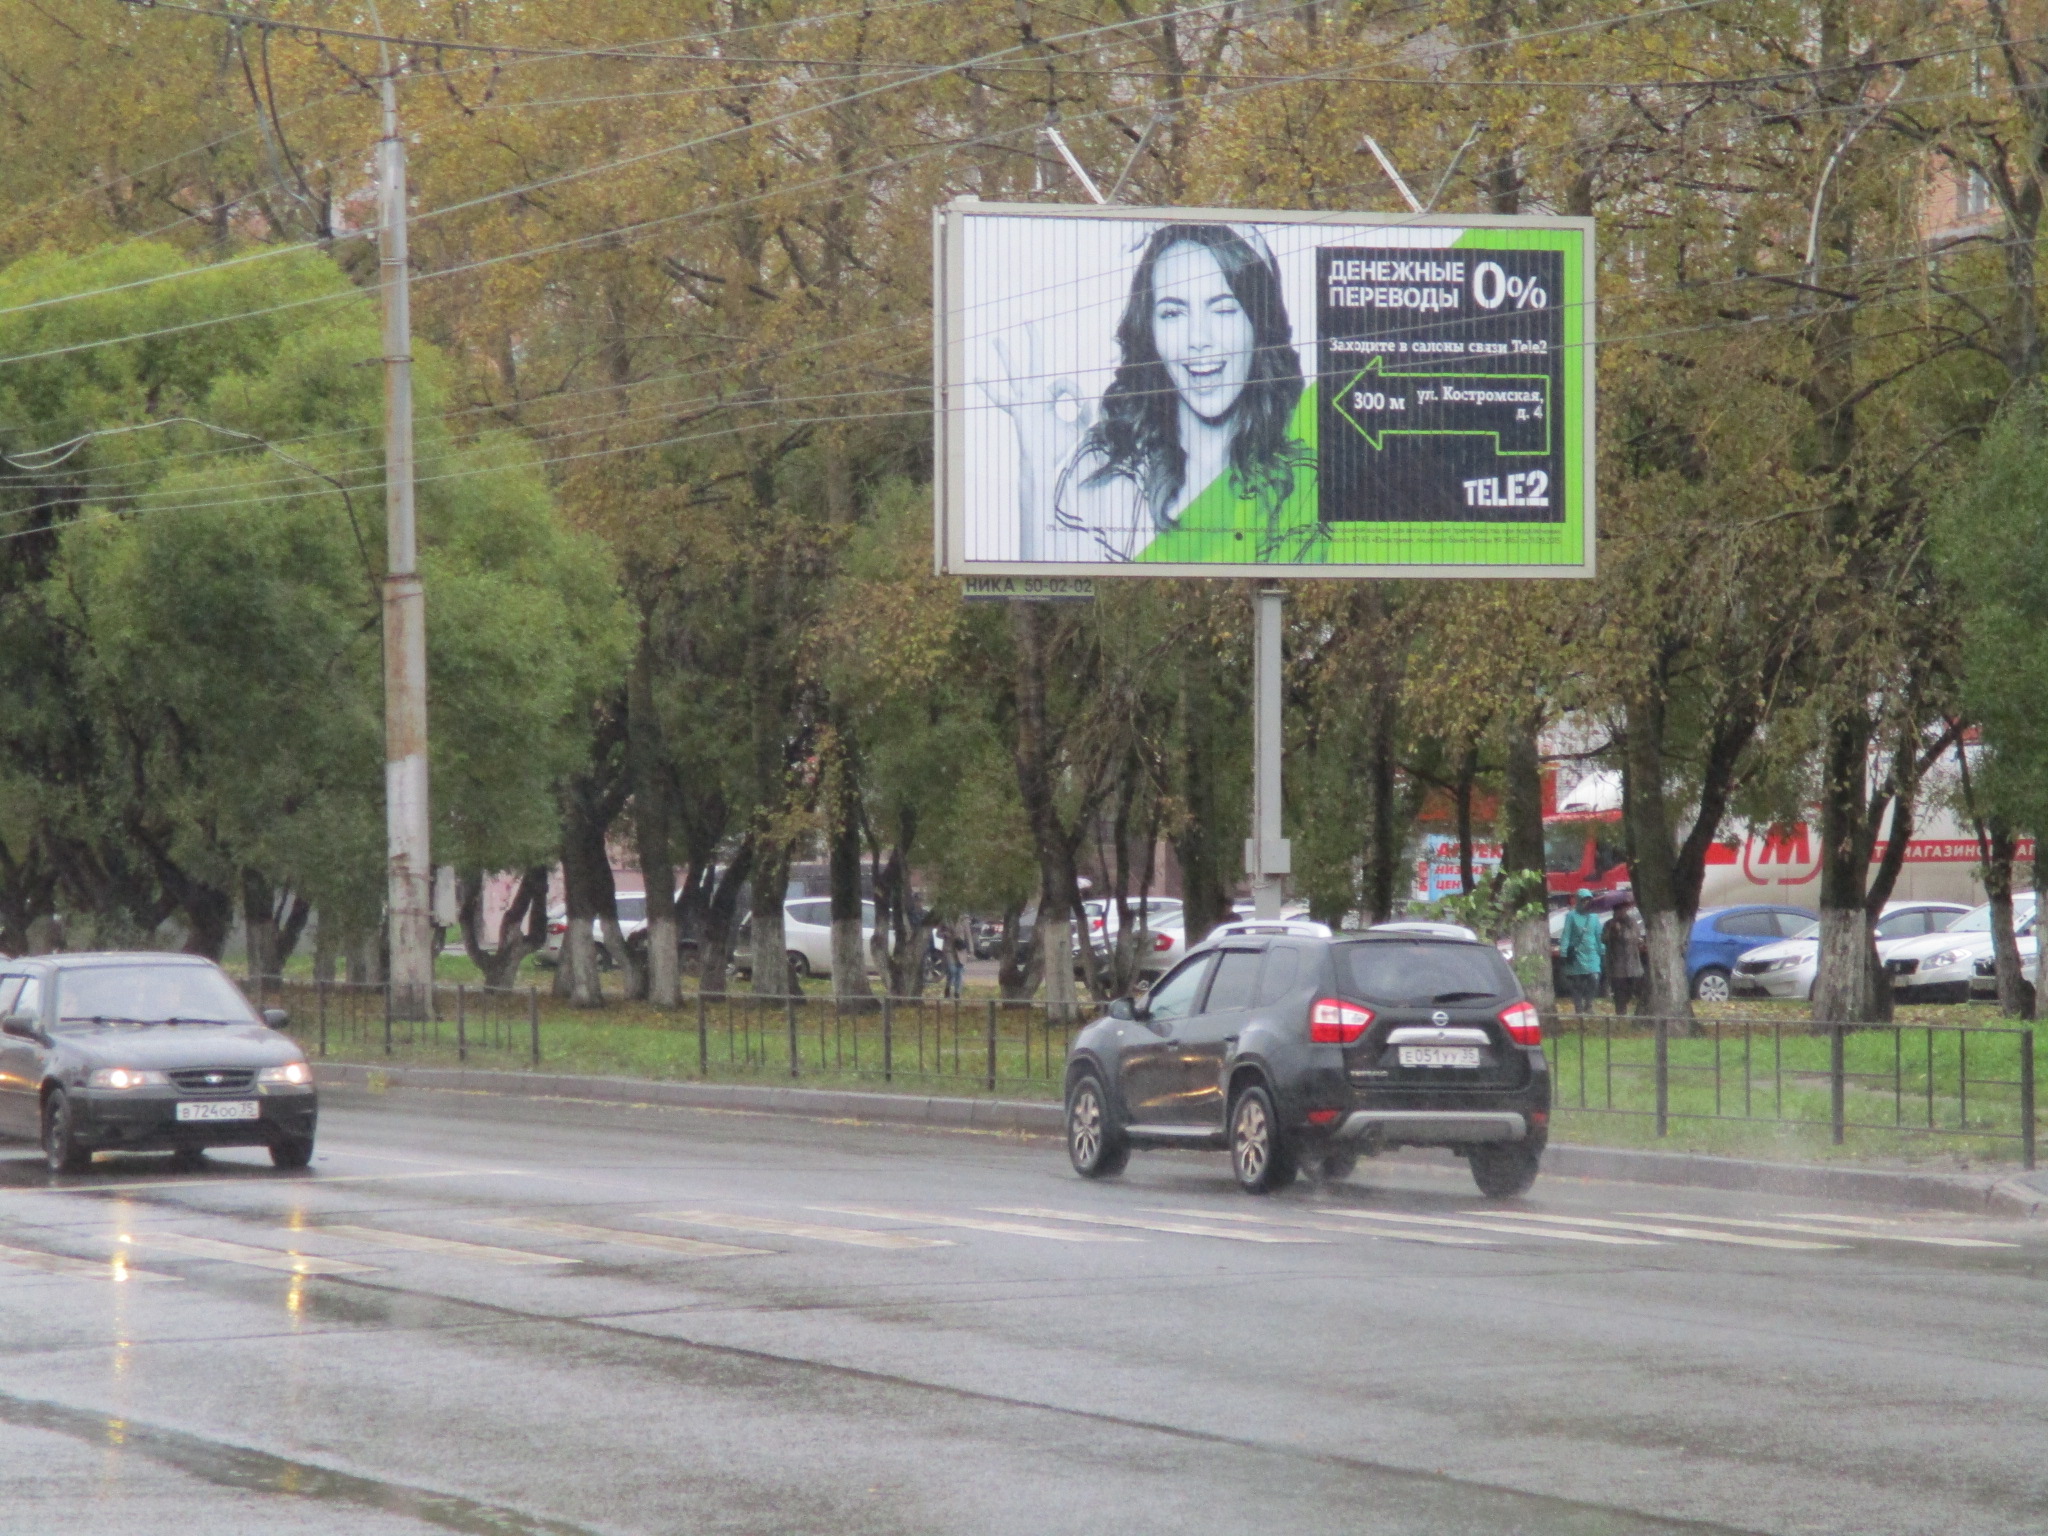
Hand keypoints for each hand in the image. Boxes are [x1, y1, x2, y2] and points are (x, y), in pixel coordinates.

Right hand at [978, 324, 1090, 557]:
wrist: (1045, 466)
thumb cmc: (1059, 449)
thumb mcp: (1079, 427)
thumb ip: (1085, 411)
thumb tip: (1088, 399)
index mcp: (1047, 398)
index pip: (1063, 382)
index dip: (1076, 391)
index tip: (1082, 403)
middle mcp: (1033, 395)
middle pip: (1033, 362)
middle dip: (1032, 341)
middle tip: (1028, 320)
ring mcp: (1024, 402)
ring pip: (1015, 374)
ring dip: (1006, 355)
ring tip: (996, 339)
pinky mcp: (1019, 412)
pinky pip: (1004, 399)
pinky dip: (990, 390)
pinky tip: (977, 377)